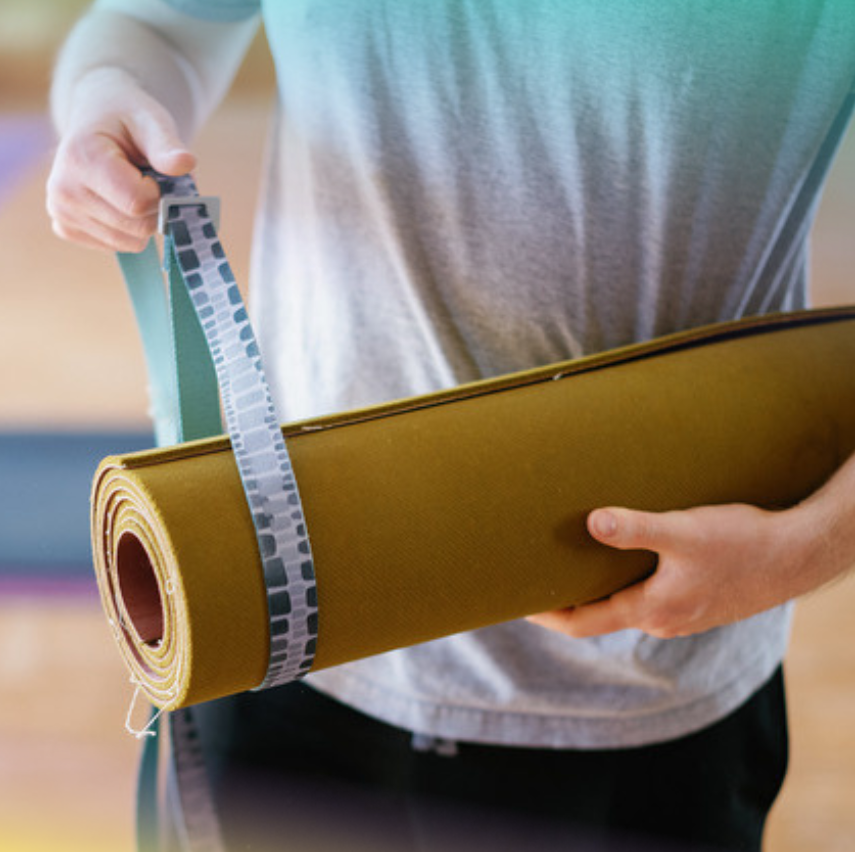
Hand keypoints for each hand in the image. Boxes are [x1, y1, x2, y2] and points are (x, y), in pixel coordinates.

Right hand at [46, 68, 196, 252]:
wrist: (95, 118)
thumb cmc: (126, 118)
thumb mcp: (150, 120)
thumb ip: (167, 145)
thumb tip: (186, 164)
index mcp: (80, 159)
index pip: (138, 204)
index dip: (161, 194)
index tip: (157, 173)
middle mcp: (63, 190)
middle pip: (137, 228)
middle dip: (155, 209)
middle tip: (150, 181)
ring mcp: (62, 213)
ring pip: (130, 243)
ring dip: (143, 220)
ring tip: (133, 187)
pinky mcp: (67, 229)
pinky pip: (117, 246)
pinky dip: (129, 229)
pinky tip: (119, 201)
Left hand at [529, 501, 824, 639]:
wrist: (797, 557)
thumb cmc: (742, 543)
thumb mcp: (685, 531)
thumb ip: (636, 528)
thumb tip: (591, 522)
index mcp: (651, 609)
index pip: (582, 624)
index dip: (547, 616)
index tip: (517, 605)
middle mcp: (662, 620)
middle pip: (599, 618)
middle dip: (565, 603)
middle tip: (535, 582)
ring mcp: (681, 613)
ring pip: (624, 606)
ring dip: (595, 592)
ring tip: (570, 568)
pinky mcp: (696, 601)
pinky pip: (647, 598)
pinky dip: (623, 584)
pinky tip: (623, 561)